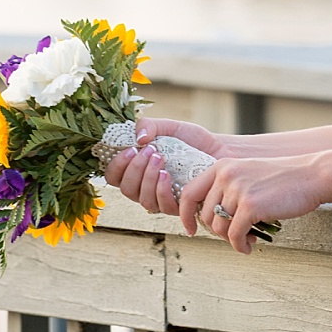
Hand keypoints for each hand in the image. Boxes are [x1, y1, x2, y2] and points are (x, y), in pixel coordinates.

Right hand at [103, 117, 223, 215]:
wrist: (217, 149)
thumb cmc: (189, 140)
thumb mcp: (167, 126)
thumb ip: (148, 125)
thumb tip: (138, 138)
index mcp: (136, 171)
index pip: (113, 177)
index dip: (116, 166)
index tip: (130, 149)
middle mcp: (145, 187)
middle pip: (126, 189)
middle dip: (135, 169)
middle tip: (150, 150)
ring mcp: (161, 199)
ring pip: (143, 199)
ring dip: (147, 178)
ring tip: (160, 158)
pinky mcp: (178, 206)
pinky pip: (162, 205)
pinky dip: (161, 189)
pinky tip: (167, 174)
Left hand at [179, 155, 323, 254]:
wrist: (312, 176)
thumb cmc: (283, 179)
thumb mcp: (248, 174)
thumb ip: (227, 189)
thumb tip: (210, 218)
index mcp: (222, 166)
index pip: (188, 193)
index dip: (185, 215)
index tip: (191, 229)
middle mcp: (226, 175)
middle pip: (205, 216)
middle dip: (217, 231)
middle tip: (234, 235)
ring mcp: (238, 190)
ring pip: (219, 228)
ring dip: (231, 239)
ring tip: (246, 239)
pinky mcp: (250, 205)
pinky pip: (234, 236)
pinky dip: (240, 246)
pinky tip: (249, 246)